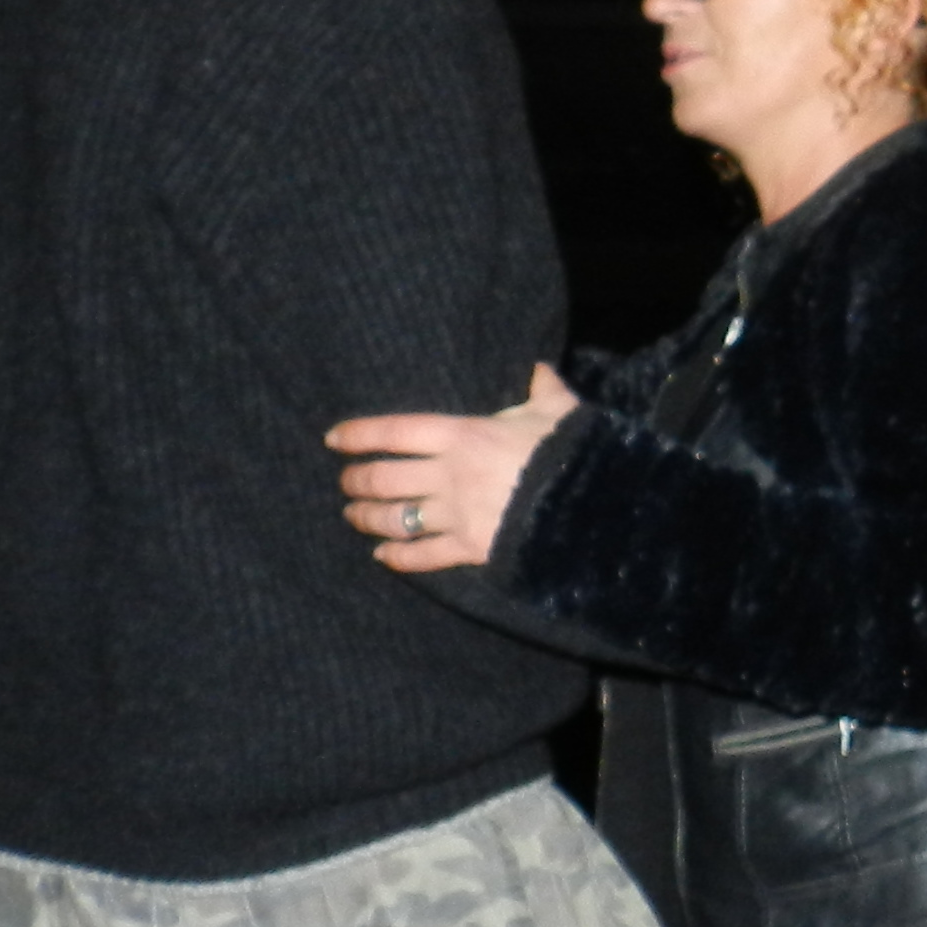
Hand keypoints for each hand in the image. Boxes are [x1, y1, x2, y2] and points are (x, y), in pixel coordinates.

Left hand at [328, 364, 579, 575]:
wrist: (592, 503)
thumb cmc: (571, 450)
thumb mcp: (558, 411)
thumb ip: (543, 390)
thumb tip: (540, 369)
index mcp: (464, 435)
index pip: (395, 431)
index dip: (360, 434)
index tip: (334, 438)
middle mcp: (449, 474)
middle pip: (385, 478)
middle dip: (357, 481)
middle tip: (346, 483)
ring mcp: (456, 514)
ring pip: (395, 518)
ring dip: (368, 518)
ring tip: (354, 516)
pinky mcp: (471, 547)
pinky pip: (424, 555)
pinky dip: (399, 557)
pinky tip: (383, 556)